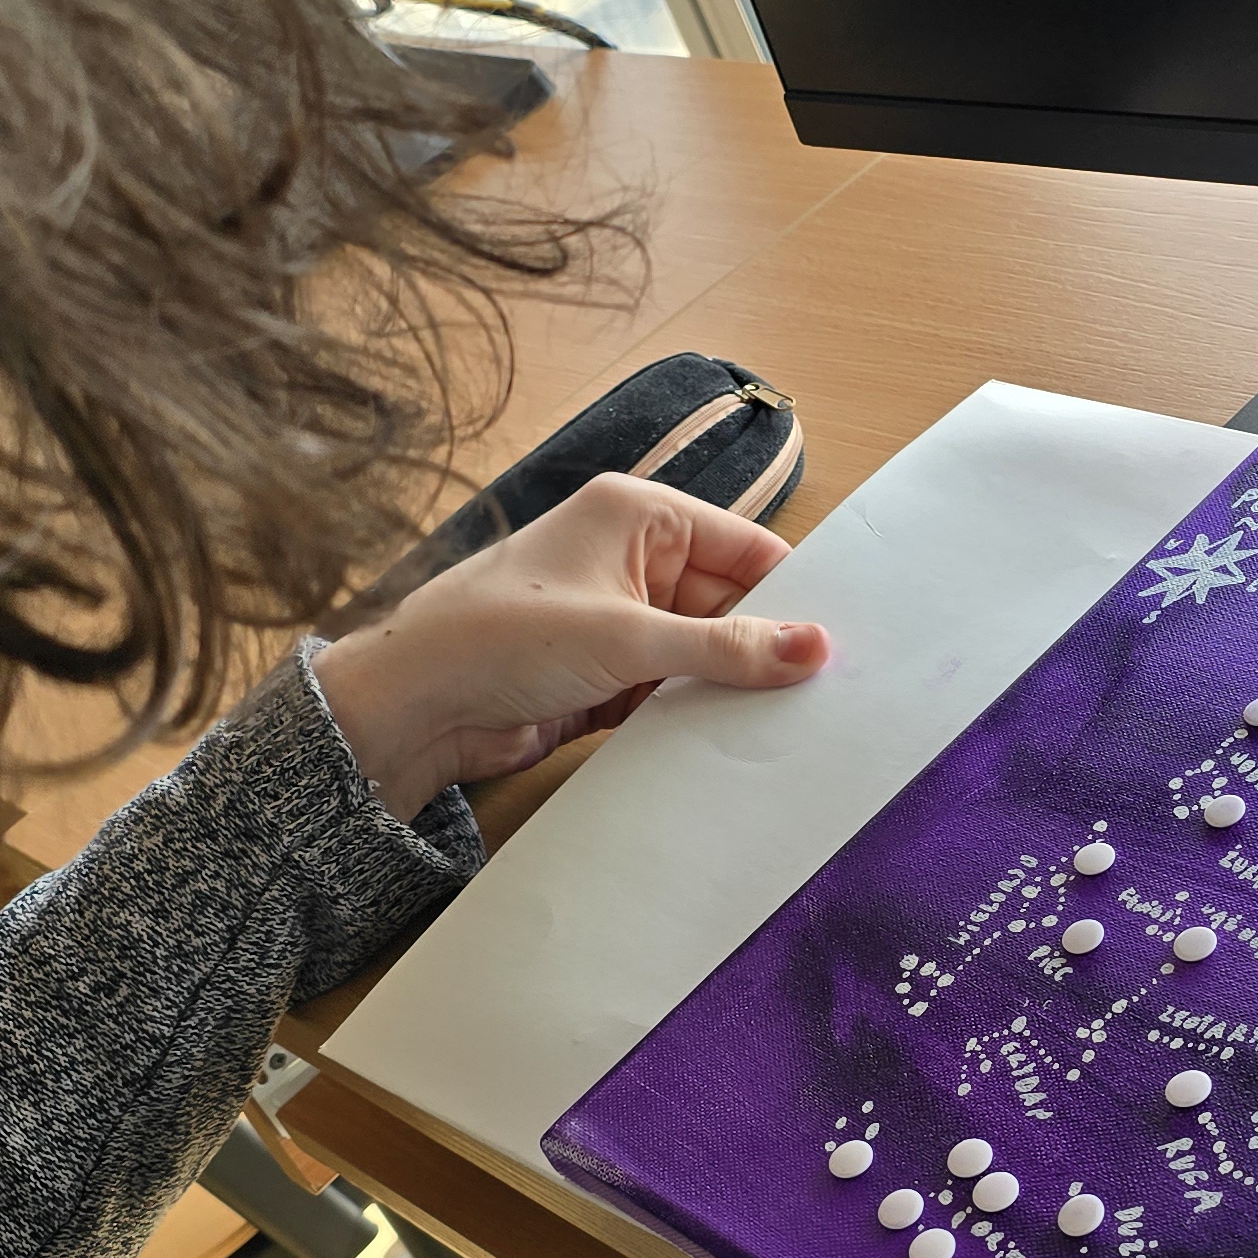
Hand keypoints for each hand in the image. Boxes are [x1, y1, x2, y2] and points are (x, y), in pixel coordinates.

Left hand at [311, 471, 827, 805]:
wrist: (413, 707)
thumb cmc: (501, 637)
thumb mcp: (629, 638)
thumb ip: (728, 648)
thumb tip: (814, 648)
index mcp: (637, 516)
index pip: (743, 547)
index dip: (792, 593)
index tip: (843, 638)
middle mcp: (630, 560)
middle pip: (728, 603)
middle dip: (764, 647)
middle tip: (823, 694)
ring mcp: (616, 621)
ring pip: (701, 652)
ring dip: (729, 687)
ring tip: (788, 724)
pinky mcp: (603, 677)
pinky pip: (670, 691)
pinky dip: (694, 714)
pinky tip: (731, 742)